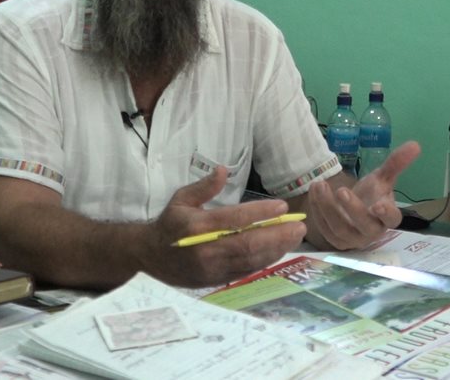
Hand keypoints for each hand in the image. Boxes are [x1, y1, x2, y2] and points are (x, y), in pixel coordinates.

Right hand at [147, 166, 305, 286]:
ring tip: (295, 237)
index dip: (260, 213)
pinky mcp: (216, 280)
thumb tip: (223, 170)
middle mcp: (204, 250)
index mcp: (195, 226)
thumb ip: (204, 186)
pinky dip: (265, 261)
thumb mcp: (181, 199)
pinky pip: (246, 271)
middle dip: (277, 235)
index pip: (233, 220)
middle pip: (247, 244)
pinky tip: (279, 250)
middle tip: (299, 226)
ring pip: (250, 261)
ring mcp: (212, 268)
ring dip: (276, 250)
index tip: (281, 206)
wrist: (150, 257)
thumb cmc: (170, 224)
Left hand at [305, 141, 420, 249]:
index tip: (378, 204)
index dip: (386, 213)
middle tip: (342, 190)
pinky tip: (314, 193)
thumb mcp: (382, 178)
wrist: (352, 211)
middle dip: (352, 209)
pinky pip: (325, 229)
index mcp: (388, 217)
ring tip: (320, 185)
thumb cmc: (371, 196)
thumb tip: (415, 144)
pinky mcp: (336, 242)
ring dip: (327, 207)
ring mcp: (353, 239)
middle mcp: (372, 232)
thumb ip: (396, 163)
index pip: (391, 218)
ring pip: (339, 228)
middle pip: (364, 225)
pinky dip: (317, 211)